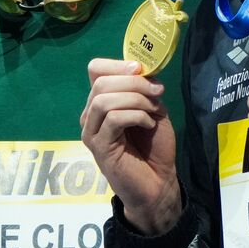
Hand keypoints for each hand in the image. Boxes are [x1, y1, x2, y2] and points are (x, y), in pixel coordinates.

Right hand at [81, 59, 182, 233]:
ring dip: (135, 99)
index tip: (142, 70)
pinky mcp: (99, 147)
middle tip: (156, 91)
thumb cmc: (154, 148)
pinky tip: (148, 123)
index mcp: (102, 102)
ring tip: (153, 110)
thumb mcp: (153, 110)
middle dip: (133, 82)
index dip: (118, 64)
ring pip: (103, 99)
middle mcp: (91, 115)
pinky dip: (135, 115)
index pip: (96, 70)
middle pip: (100, 82)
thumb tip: (142, 70)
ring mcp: (91, 132)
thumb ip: (144, 90)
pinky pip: (113, 119)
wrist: (157, 183)